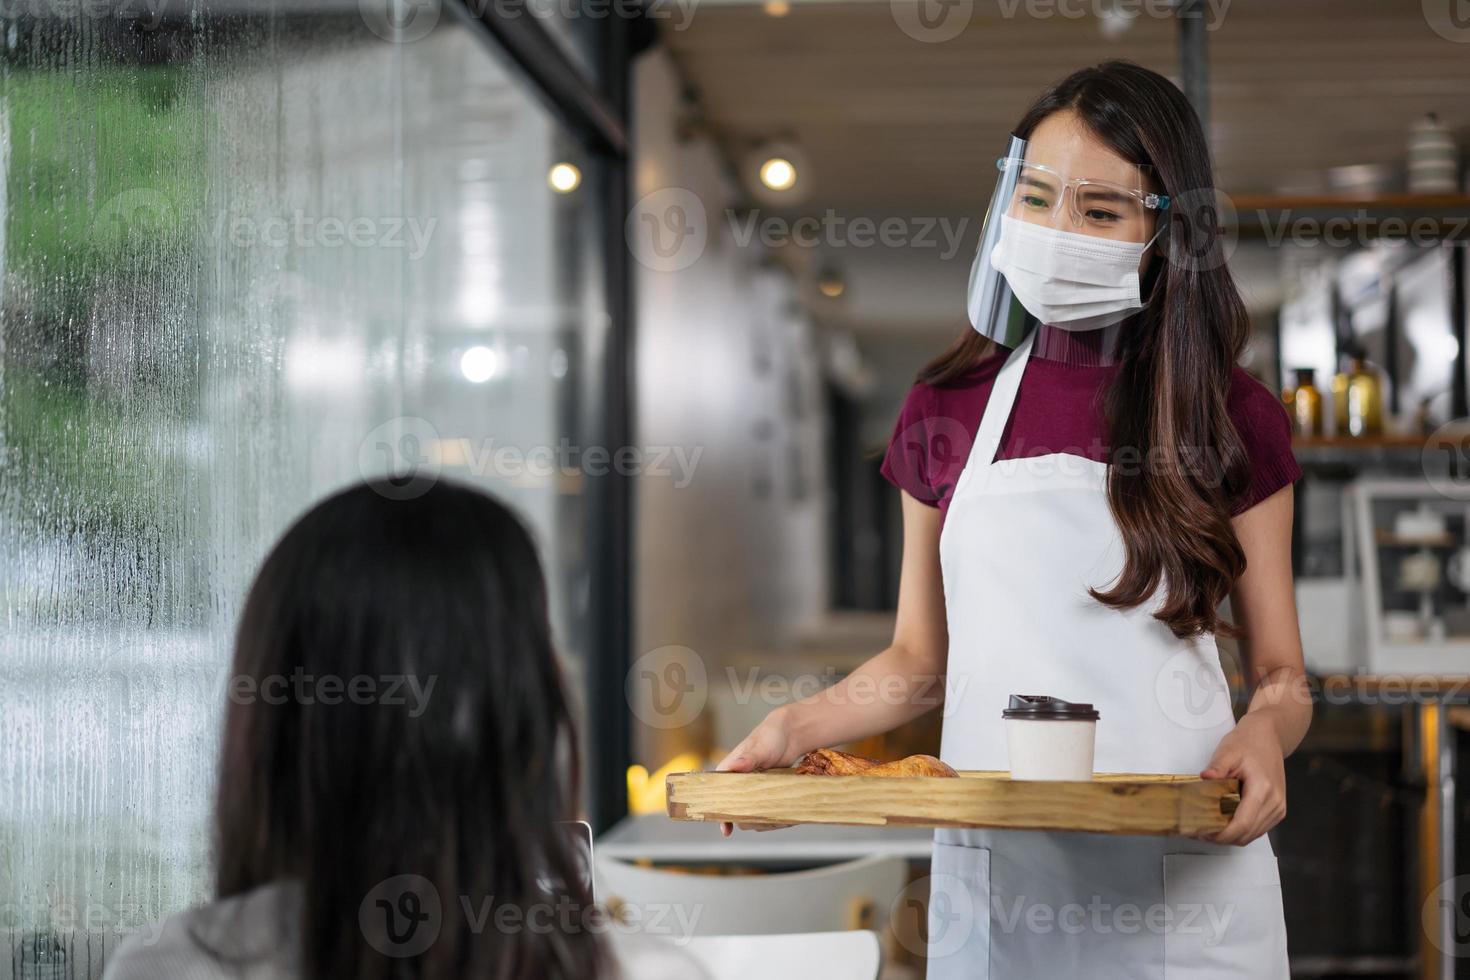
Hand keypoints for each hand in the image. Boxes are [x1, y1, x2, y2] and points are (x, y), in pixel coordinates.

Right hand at [713, 706, 805, 836]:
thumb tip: (735, 766)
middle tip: (763, 821)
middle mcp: (737, 784)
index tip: (726, 829)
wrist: (791, 734)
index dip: (719, 812)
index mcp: (728, 771)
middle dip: (747, 819)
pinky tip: (785, 818)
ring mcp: (752, 791)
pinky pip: (766, 812)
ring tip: (778, 819)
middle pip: (735, 810)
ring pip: (751, 814)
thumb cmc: (770, 735)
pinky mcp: (766, 794)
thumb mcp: (759, 747)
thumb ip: (747, 758)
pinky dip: (774, 818)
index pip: (716, 795)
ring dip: (763, 821)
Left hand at [1199, 715, 1286, 845]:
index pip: (1242, 824)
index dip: (1221, 834)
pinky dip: (1240, 830)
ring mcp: (1278, 808)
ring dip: (1231, 836)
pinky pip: (1257, 829)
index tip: (1202, 832)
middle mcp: (1275, 803)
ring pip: (1252, 835)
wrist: (1269, 737)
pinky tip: (1224, 822)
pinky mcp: (1277, 810)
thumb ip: (1217, 767)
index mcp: (1263, 790)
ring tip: (1209, 827)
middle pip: (1247, 834)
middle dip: (1222, 837)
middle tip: (1199, 830)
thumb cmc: (1249, 742)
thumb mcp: (1228, 751)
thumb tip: (1204, 778)